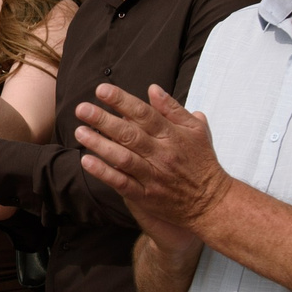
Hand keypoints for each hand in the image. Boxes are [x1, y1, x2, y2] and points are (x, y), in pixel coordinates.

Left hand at [73, 83, 226, 242]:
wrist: (212, 203)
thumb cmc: (202, 162)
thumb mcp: (196, 130)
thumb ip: (173, 109)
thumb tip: (152, 89)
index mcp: (172, 135)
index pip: (144, 113)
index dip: (122, 101)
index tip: (101, 90)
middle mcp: (161, 154)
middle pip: (129, 134)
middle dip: (103, 120)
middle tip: (82, 109)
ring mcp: (153, 176)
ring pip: (123, 158)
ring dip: (99, 144)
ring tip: (80, 132)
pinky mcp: (146, 196)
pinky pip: (122, 183)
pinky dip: (104, 172)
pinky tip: (87, 161)